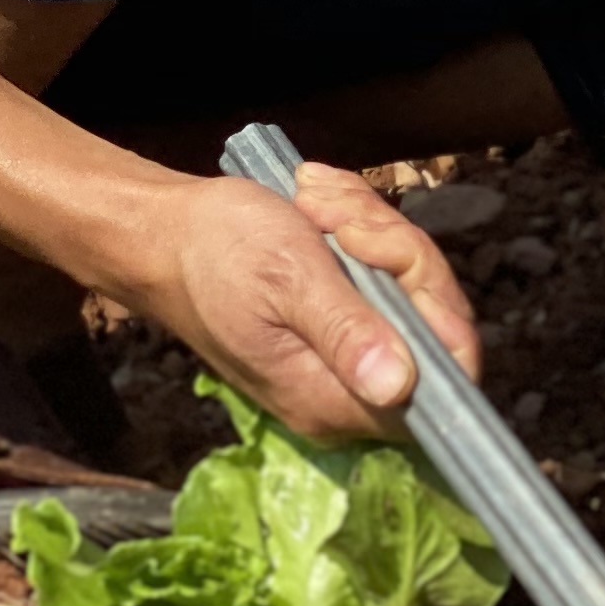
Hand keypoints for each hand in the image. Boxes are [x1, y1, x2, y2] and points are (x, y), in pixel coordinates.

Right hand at [126, 164, 478, 446]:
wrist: (164, 237)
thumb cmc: (217, 251)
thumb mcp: (287, 278)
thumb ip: (344, 331)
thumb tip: (400, 385)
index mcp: (333, 401)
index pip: (440, 382)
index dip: (436, 308)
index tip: (382, 247)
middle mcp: (347, 397)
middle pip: (433, 329)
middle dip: (397, 253)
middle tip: (340, 217)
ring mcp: (346, 360)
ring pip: (410, 293)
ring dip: (373, 232)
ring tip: (317, 204)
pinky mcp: (341, 328)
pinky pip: (384, 281)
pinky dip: (361, 234)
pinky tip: (319, 209)